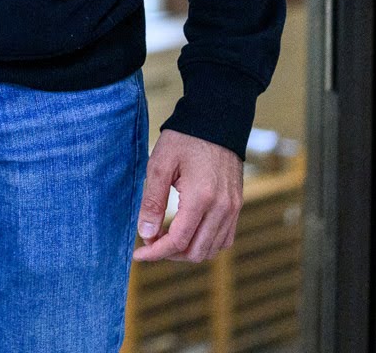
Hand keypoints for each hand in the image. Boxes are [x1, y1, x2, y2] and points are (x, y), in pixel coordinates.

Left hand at [131, 129, 242, 262]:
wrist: (216, 120)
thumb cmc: (184, 139)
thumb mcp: (159, 165)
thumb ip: (152, 201)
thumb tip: (146, 234)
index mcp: (201, 198)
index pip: (178, 241)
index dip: (156, 252)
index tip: (138, 254)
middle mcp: (222, 208)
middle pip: (196, 251)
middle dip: (169, 254)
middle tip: (149, 243)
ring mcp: (233, 208)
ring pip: (212, 249)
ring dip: (187, 251)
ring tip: (165, 238)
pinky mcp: (237, 205)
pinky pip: (224, 238)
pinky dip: (205, 243)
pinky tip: (186, 233)